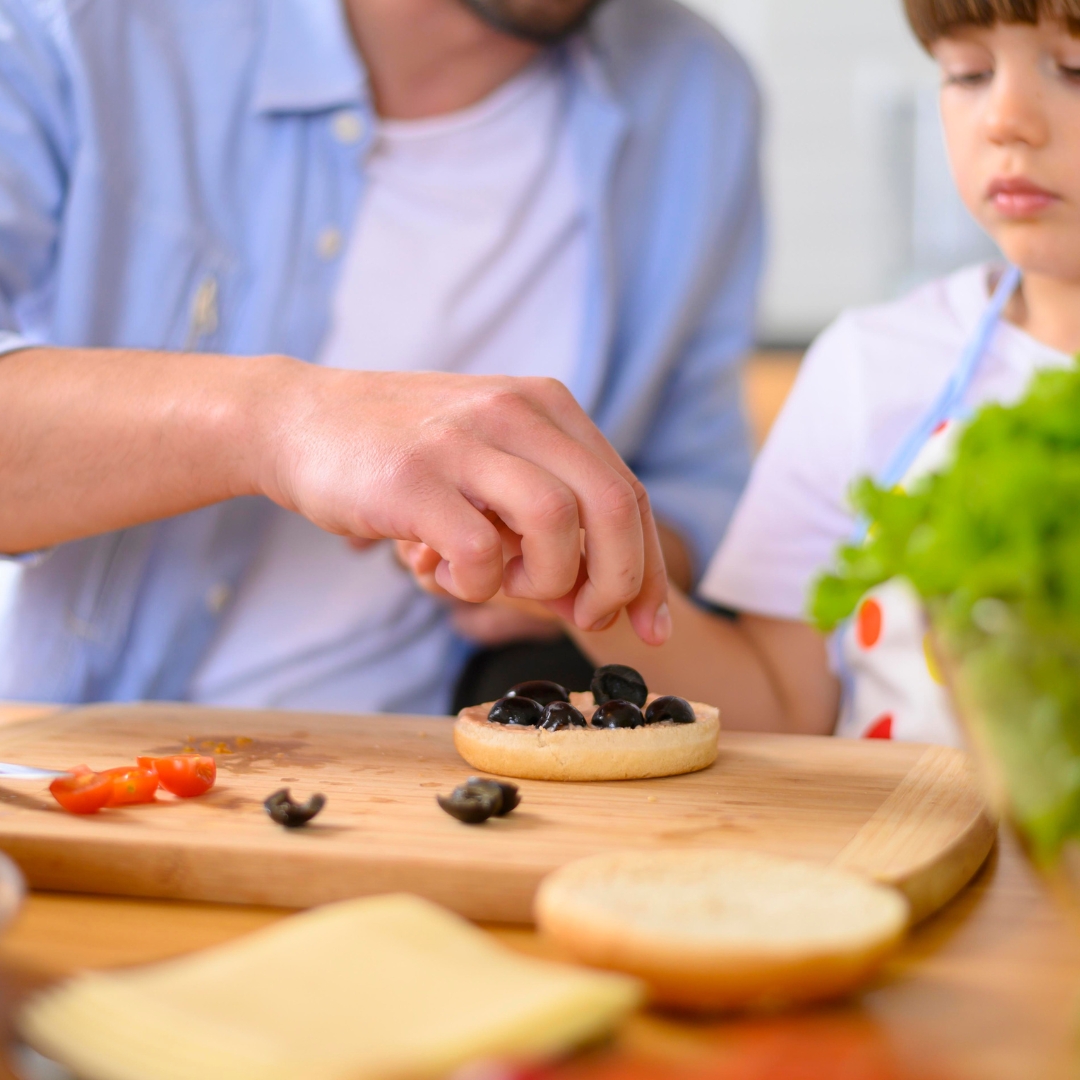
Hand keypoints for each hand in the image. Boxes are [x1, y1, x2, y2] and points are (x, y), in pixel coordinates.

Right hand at [259, 367, 669, 642]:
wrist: (298, 419)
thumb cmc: (404, 454)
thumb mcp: (489, 460)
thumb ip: (547, 514)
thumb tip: (595, 597)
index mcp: (546, 405)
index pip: (627, 492)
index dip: (649, 569)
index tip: (653, 626)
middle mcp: (515, 411)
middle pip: (611, 505)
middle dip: (618, 581)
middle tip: (585, 616)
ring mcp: (463, 440)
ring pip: (557, 521)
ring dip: (545, 578)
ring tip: (504, 580)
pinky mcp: (413, 478)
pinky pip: (479, 551)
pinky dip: (476, 584)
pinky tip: (444, 573)